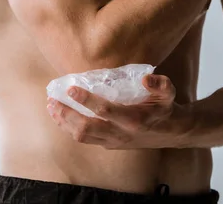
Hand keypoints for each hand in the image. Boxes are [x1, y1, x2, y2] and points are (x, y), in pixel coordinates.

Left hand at [46, 74, 190, 149]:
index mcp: (133, 120)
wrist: (171, 133)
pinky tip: (61, 116)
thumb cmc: (166, 108)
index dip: (86, 100)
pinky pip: (85, 139)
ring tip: (51, 107)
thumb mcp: (169, 93)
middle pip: (86, 127)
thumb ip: (160, 84)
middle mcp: (120, 133)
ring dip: (64, 122)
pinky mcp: (109, 144)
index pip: (104, 110)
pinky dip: (70, 128)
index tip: (71, 88)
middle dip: (66, 114)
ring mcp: (113, 141)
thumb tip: (146, 78)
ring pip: (82, 136)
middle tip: (52, 100)